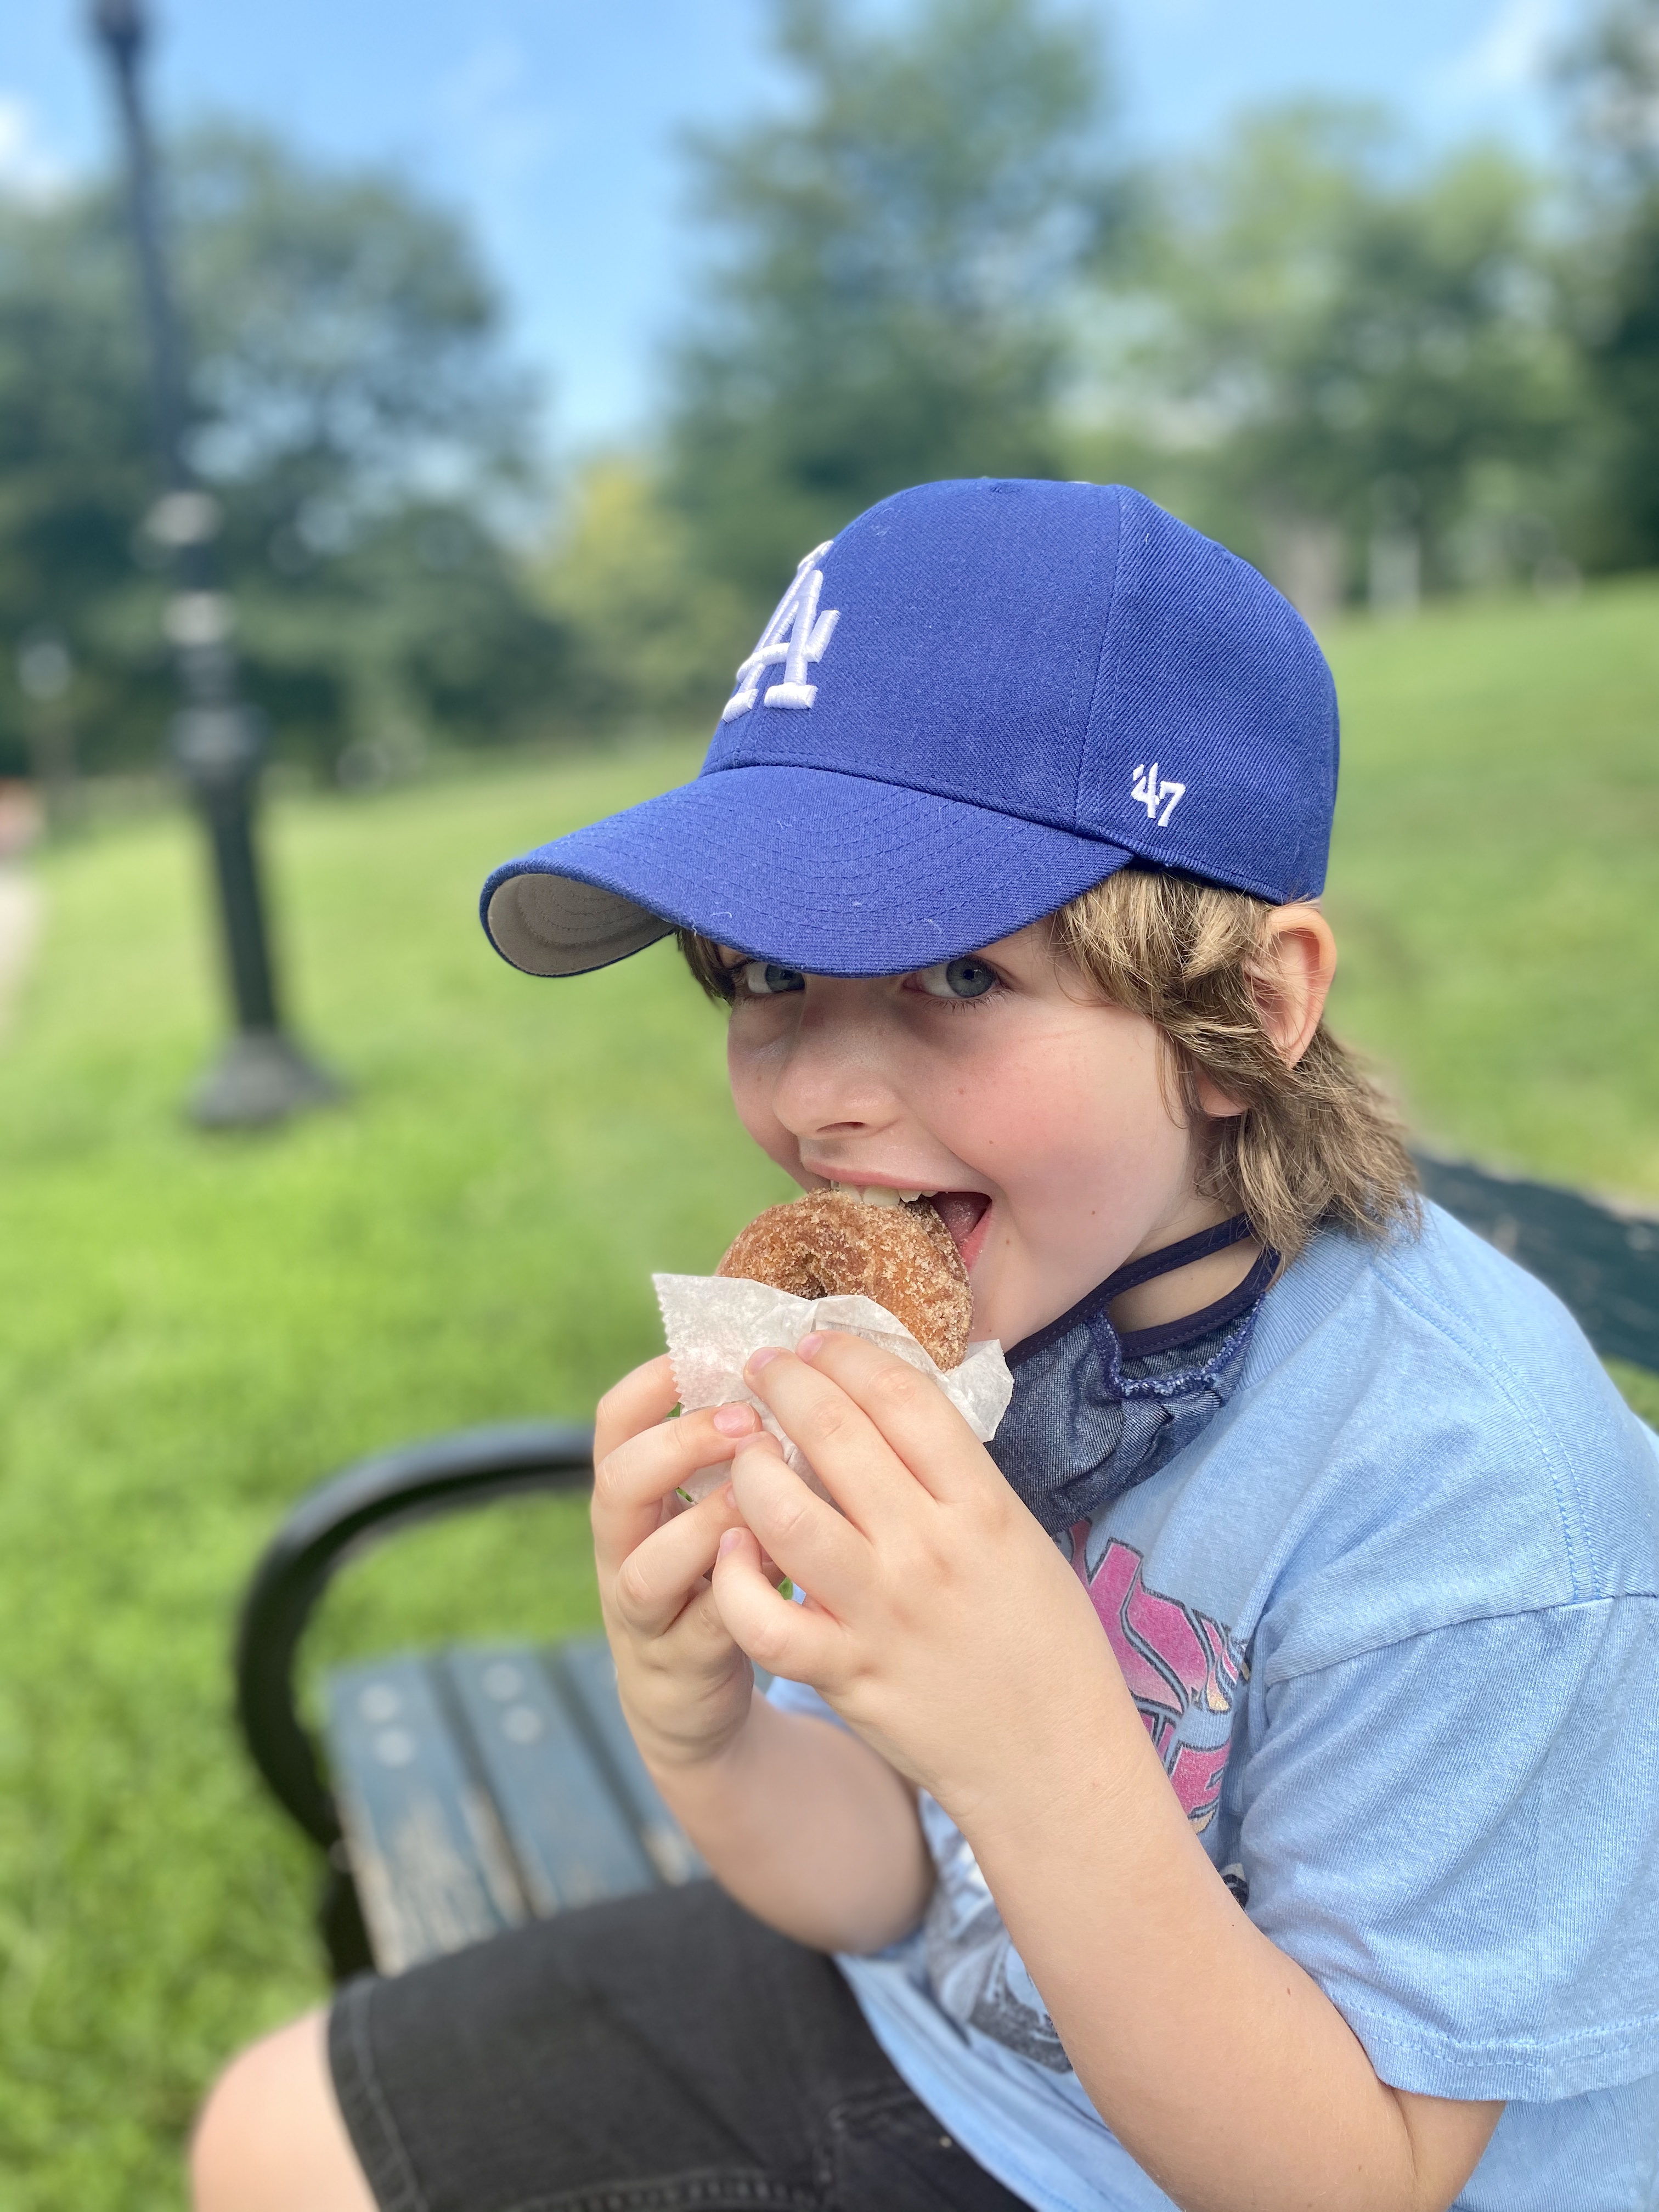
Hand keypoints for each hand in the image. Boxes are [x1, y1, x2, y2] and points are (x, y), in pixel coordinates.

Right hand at [591, 1355, 766, 1772]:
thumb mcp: (717, 1506)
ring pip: (646, 1567)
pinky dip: (743, 1594)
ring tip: (762, 1501)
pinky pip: (707, 1628)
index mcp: (634, 1498)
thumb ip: (736, 1452)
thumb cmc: (725, 1576)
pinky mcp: (681, 1667)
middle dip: (678, 1445)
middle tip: (744, 1421)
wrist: (695, 1702)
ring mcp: (645, 1614)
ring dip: (706, 1525)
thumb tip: (798, 1367)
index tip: (706, 1351)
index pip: (614, 1423)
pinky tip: (786, 1566)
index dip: (651, 1382)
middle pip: (616, 1484)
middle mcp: (624, 1550)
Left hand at [711, 1332, 1105, 1821]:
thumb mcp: (1022, 1540)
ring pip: (785, 1513)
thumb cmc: (1044, 1643)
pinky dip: (736, 1581)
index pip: (905, 1397)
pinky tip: (731, 1553)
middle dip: (785, 1384)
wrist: (1055, 1762)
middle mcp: (930, 1550)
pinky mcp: (846, 1676)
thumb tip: (889, 1406)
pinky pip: (764, 1620)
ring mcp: (882, 1614)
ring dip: (750, 1468)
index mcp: (983, 1509)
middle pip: (836, 1434)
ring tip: (741, 1452)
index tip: (817, 1339)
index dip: (850, 1354)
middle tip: (762, 1366)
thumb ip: (957, 1480)